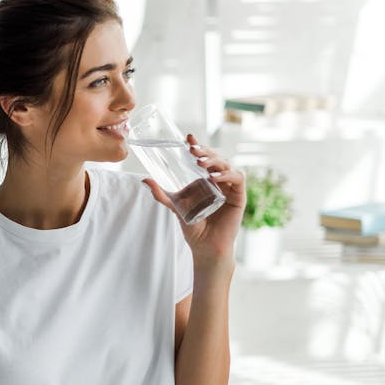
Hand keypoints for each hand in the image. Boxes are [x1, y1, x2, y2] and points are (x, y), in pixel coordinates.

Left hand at [142, 133, 244, 262]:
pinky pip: (237, 179)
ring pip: (226, 165)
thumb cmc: (193, 227)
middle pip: (215, 158)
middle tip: (192, 149)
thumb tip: (144, 179)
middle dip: (205, 151)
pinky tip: (214, 177)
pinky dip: (228, 175)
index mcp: (206, 179)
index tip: (188, 138)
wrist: (205, 246)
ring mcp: (230, 187)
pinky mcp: (239, 196)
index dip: (198, 145)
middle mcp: (219, 180)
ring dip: (214, 160)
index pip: (204, 158)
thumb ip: (161, 194)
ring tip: (200, 162)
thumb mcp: (175, 207)